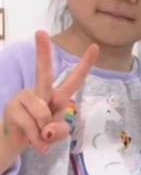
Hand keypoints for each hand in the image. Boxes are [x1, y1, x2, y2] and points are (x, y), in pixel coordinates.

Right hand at [2, 31, 97, 153]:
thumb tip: (46, 129)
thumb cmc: (42, 131)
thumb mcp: (57, 133)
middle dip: (42, 53)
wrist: (18, 139)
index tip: (94, 46)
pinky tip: (34, 142)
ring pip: (42, 113)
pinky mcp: (12, 108)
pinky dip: (36, 140)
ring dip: (43, 131)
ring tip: (39, 134)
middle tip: (40, 31)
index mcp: (57, 95)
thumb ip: (59, 132)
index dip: (85, 64)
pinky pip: (31, 127)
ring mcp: (24, 97)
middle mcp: (41, 92)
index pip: (74, 79)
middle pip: (43, 72)